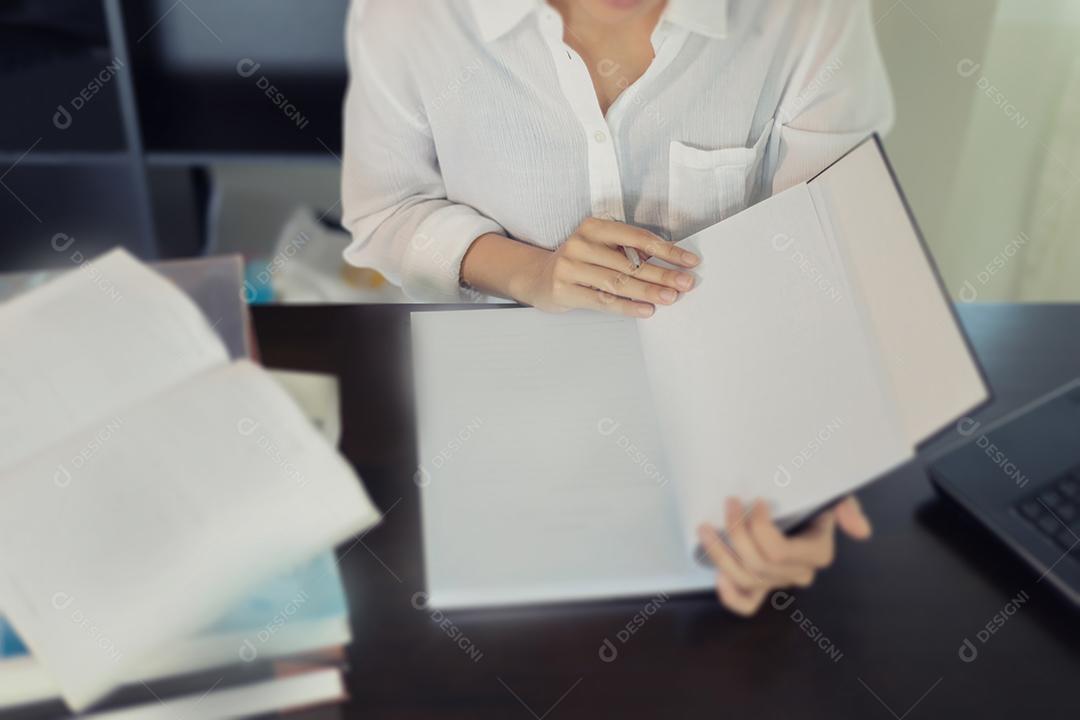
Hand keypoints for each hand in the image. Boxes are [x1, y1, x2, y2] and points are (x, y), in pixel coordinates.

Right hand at [513, 217, 699, 317]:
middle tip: (686, 283)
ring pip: (618, 282)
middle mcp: (581, 243)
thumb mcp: (600, 248)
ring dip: (648, 291)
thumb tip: (669, 266)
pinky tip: (646, 310)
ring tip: (670, 297)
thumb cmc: (578, 263)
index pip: (638, 238)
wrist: (538, 277)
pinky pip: (602, 301)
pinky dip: (627, 307)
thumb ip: (628, 253)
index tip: (689, 261)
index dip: (667, 250)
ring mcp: (570, 267)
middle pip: (630, 262)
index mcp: (594, 227)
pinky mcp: (564, 290)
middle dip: (662, 274)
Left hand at [697, 496, 871, 616]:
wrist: (797, 499)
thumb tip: (862, 532)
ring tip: (705, 528)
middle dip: (736, 533)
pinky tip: (718, 575)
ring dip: (721, 555)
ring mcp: (778, 582)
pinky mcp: (761, 586)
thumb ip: (847, 507)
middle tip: (728, 503)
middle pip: (758, 564)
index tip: (755, 501)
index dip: (759, 528)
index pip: (779, 551)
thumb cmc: (814, 496)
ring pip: (747, 579)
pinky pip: (747, 605)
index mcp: (817, 552)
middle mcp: (799, 572)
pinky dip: (730, 596)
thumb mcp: (834, 494)